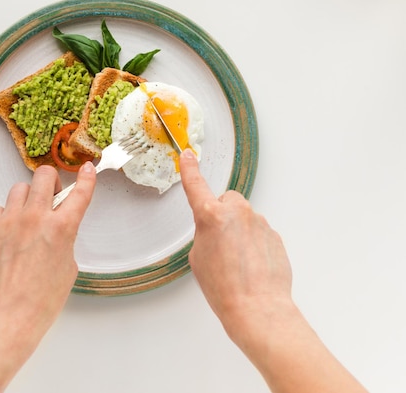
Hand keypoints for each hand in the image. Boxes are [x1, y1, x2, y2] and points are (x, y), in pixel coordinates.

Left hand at [0, 162, 95, 350]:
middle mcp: (35, 218)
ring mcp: (9, 221)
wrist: (8, 317)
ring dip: (26, 199)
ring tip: (25, 219)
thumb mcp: (68, 267)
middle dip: (50, 181)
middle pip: (44, 175)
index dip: (87, 178)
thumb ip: (65, 239)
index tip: (87, 169)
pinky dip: (4, 217)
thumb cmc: (41, 300)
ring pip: (19, 189)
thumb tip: (57, 227)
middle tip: (50, 195)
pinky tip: (6, 235)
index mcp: (62, 228)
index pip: (79, 192)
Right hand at [178, 149, 291, 343]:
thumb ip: (204, 233)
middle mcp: (237, 213)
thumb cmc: (224, 288)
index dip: (190, 170)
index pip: (196, 186)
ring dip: (239, 232)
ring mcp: (260, 223)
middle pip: (226, 201)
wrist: (257, 307)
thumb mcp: (198, 258)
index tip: (188, 156)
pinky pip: (258, 232)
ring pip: (244, 218)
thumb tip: (217, 230)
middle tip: (218, 243)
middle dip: (222, 215)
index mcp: (211, 217)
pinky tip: (249, 266)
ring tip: (235, 262)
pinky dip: (253, 244)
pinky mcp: (274, 235)